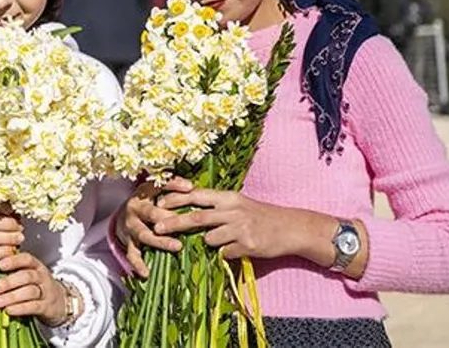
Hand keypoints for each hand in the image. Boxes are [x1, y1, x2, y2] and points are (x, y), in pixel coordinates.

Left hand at [0, 252, 69, 326]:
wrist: (59, 302)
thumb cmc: (36, 286)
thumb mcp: (26, 274)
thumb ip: (12, 271)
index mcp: (35, 265)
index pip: (26, 259)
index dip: (13, 261)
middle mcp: (41, 276)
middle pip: (26, 276)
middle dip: (7, 283)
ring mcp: (46, 291)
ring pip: (29, 292)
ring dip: (11, 297)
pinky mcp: (47, 306)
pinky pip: (34, 306)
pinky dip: (20, 308)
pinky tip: (8, 310)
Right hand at [115, 177, 192, 277]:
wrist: (122, 216)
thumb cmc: (146, 201)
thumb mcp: (154, 189)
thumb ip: (172, 185)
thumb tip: (191, 186)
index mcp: (142, 195)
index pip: (158, 187)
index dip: (174, 186)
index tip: (190, 188)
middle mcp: (134, 210)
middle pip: (152, 213)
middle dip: (169, 219)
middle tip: (186, 224)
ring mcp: (131, 228)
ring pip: (144, 235)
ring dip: (160, 241)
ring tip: (177, 246)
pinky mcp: (128, 242)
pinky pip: (132, 255)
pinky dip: (138, 264)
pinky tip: (147, 273)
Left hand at [155, 189, 336, 262]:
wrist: (291, 228)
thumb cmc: (260, 215)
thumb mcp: (237, 203)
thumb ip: (215, 205)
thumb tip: (188, 207)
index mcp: (228, 197)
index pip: (196, 195)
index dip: (175, 198)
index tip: (159, 202)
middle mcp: (233, 210)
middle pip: (196, 217)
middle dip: (174, 222)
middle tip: (158, 228)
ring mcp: (241, 228)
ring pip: (209, 238)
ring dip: (207, 242)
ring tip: (220, 240)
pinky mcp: (248, 245)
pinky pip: (225, 253)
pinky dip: (225, 253)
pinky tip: (236, 249)